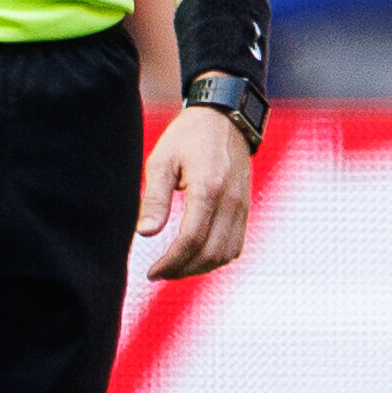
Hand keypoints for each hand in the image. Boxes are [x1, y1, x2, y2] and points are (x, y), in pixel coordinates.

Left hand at [136, 105, 251, 280]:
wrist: (224, 119)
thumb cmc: (188, 138)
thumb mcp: (162, 161)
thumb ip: (155, 199)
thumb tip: (145, 234)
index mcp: (208, 187)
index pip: (191, 239)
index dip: (170, 262)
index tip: (152, 272)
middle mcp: (230, 201)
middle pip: (209, 253)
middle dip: (182, 270)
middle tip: (159, 273)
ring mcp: (242, 206)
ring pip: (225, 255)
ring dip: (199, 268)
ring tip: (175, 268)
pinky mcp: (246, 209)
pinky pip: (235, 246)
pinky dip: (216, 259)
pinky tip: (195, 257)